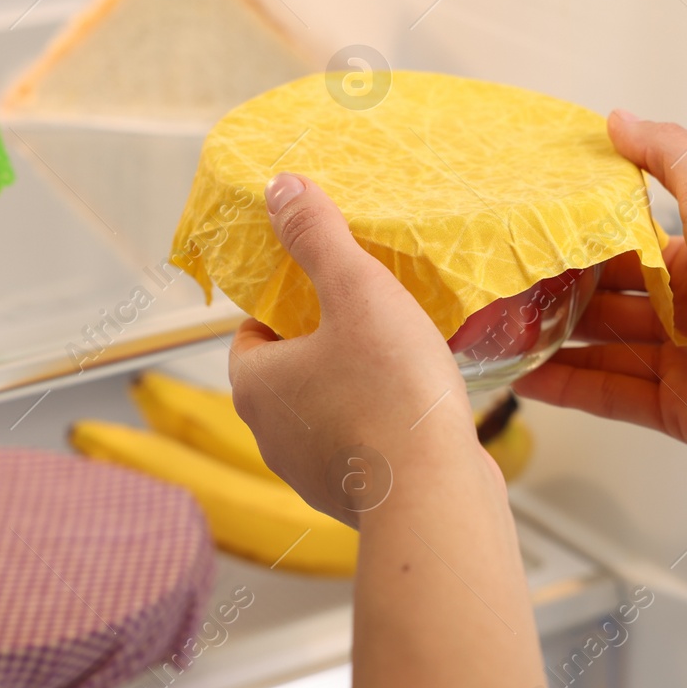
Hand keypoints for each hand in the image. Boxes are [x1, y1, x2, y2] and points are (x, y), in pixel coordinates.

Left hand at [229, 173, 484, 526]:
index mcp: (255, 384)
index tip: (330, 294)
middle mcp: (270, 436)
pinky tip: (422, 411)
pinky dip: (384, 429)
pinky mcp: (355, 500)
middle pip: (291, 373)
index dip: (289, 309)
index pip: (253, 334)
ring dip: (356, 391)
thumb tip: (281, 187)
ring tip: (405, 364)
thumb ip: (319, 237)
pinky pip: (363, 449)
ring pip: (327, 414)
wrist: (433, 496)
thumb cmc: (392, 391)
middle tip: (374, 322)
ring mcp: (311, 475)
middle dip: (327, 348)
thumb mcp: (359, 292)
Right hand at [515, 112, 686, 461]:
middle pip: (606, 302)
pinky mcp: (676, 409)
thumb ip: (666, 155)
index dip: (579, 243)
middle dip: (557, 296)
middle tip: (505, 288)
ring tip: (501, 334)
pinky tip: (528, 379)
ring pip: (600, 351)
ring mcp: (681, 362)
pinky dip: (568, 390)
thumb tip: (620, 119)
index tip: (532, 235)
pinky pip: (610, 397)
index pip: (623, 248)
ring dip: (553, 344)